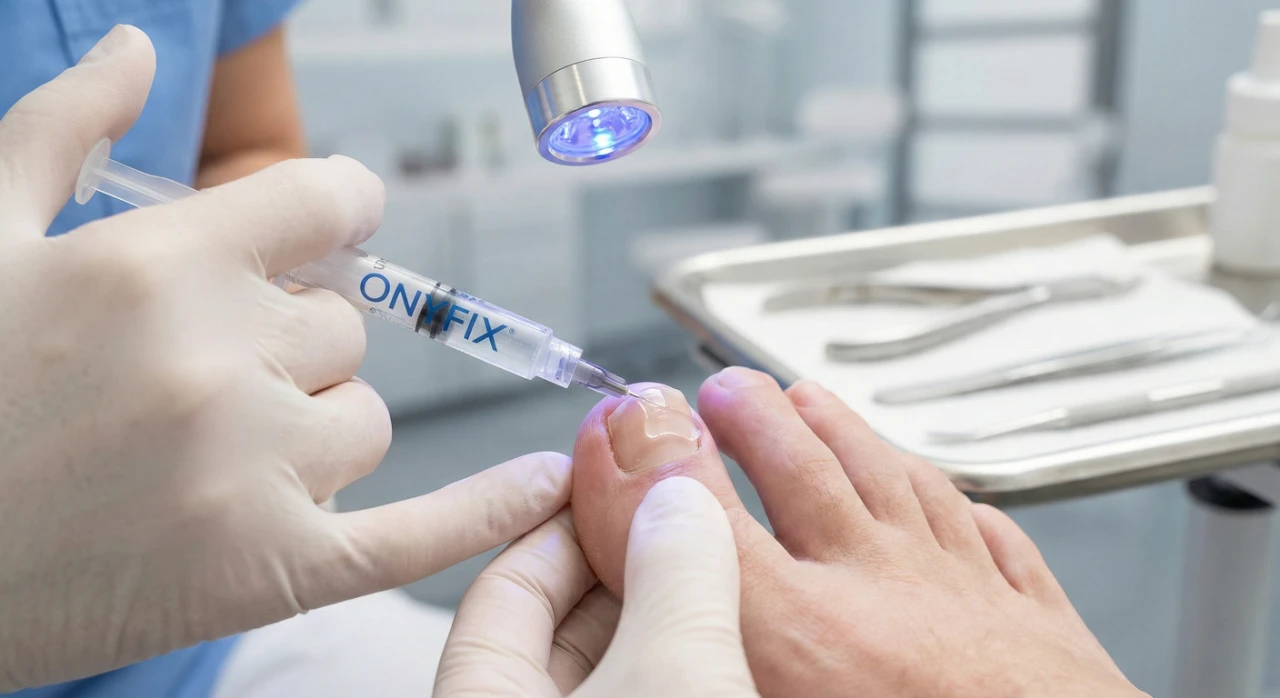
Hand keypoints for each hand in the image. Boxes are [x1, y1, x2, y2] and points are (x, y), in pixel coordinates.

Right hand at [0, 26, 570, 688]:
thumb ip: (62, 131)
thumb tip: (132, 47)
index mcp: (159, 262)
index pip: (327, 203)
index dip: (341, 210)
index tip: (339, 224)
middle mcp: (219, 357)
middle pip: (342, 328)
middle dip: (289, 346)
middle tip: (201, 383)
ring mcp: (251, 470)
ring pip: (362, 420)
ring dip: (311, 429)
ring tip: (209, 459)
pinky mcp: (266, 569)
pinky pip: (415, 534)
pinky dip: (485, 511)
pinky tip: (539, 484)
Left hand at [434, 478, 758, 697]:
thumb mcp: (673, 679)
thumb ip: (674, 577)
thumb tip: (678, 502)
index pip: (507, 586)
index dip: (570, 522)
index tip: (624, 487)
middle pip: (560, 630)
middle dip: (629, 571)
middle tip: (684, 527)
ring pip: (612, 675)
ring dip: (664, 625)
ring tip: (719, 580)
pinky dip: (682, 674)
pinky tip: (731, 649)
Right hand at [569, 374, 1149, 697]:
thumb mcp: (768, 692)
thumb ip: (704, 634)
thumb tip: (653, 641)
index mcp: (804, 634)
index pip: (694, 515)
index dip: (641, 463)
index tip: (616, 432)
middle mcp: (886, 592)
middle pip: (804, 470)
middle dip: (753, 419)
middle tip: (723, 392)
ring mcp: (968, 596)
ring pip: (898, 480)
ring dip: (847, 433)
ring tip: (812, 404)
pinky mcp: (1038, 624)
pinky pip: (991, 536)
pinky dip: (959, 506)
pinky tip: (948, 499)